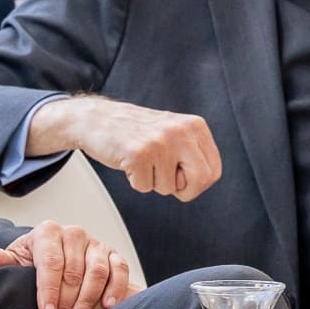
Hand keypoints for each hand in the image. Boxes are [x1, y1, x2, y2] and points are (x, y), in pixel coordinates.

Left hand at [0, 220, 140, 308]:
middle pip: (73, 271)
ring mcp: (96, 244)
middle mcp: (73, 234)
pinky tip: (107, 306)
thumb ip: (5, 262)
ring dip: (88, 300)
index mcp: (47, 232)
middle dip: (66, 303)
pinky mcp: (114, 254)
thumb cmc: (33, 262)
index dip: (48, 289)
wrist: (55, 258)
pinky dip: (116, 288)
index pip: (50, 262)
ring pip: (96, 272)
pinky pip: (120, 270)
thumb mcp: (17, 261)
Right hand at [28, 97, 220, 200]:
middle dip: (182, 189)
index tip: (182, 180)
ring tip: (141, 161)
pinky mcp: (138, 155)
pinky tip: (129, 162)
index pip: (213, 170)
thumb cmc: (134, 130)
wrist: (96, 119)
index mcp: (194, 126)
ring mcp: (159, 143)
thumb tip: (203, 181)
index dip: (197, 183)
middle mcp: (180, 132)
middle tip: (165, 179)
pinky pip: (145, 187)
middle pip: (200, 181)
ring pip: (168, 187)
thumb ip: (192, 151)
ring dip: (152, 181)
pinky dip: (135, 181)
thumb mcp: (173, 131)